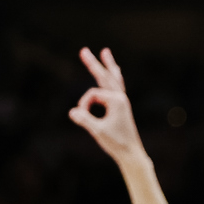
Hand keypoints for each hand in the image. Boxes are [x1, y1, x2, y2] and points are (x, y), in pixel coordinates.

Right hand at [68, 47, 150, 172]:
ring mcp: (122, 101)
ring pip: (114, 79)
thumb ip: (85, 120)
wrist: (131, 153)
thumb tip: (72, 112)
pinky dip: (114, 77)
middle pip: (105, 76)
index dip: (84, 104)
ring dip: (108, 65)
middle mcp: (121, 98)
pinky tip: (115, 71)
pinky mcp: (122, 107)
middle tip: (83, 50)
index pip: (92, 94)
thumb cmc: (116, 143)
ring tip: (105, 52)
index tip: (81, 115)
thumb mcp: (98, 131)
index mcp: (117, 101)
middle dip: (94, 63)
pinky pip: (117, 86)